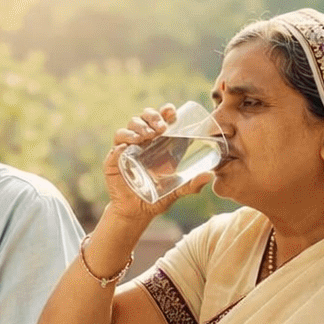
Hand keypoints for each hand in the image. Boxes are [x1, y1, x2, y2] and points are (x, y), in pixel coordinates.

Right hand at [103, 104, 213, 225]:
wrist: (136, 212)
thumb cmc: (157, 198)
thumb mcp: (177, 190)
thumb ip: (192, 184)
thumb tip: (210, 175)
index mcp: (158, 142)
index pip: (161, 118)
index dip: (165, 111)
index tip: (172, 113)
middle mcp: (142, 141)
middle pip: (143, 117)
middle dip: (152, 117)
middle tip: (161, 128)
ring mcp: (127, 148)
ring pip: (129, 126)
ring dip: (138, 127)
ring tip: (146, 137)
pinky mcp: (114, 159)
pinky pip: (116, 144)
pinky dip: (123, 142)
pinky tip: (128, 147)